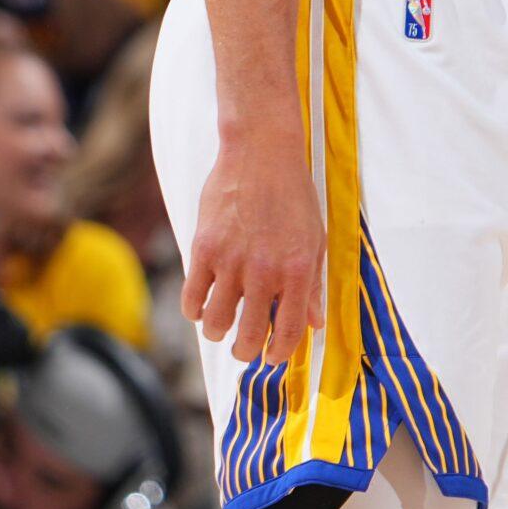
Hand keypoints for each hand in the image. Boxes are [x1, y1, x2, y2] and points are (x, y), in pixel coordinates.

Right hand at [181, 125, 324, 362]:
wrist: (262, 152)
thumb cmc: (293, 194)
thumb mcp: (316, 238)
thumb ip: (314, 284)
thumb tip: (315, 323)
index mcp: (298, 270)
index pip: (287, 333)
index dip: (278, 354)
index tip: (272, 356)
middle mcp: (264, 271)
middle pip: (247, 337)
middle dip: (246, 350)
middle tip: (245, 346)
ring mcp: (230, 262)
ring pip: (215, 325)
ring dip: (218, 332)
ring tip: (223, 324)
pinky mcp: (203, 249)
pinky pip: (191, 300)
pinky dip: (195, 310)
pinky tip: (203, 304)